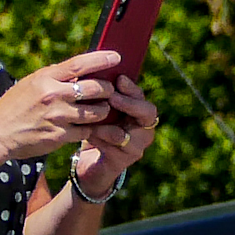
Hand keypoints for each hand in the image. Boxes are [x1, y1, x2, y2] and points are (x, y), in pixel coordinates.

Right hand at [0, 49, 126, 179]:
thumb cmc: (15, 107)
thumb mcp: (31, 85)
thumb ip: (54, 78)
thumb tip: (80, 71)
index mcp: (45, 78)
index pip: (79, 64)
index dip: (100, 59)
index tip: (116, 57)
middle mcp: (53, 95)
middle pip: (95, 88)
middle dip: (107, 90)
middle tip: (109, 92)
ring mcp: (58, 116)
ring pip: (97, 111)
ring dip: (103, 111)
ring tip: (100, 110)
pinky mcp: (61, 135)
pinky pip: (88, 130)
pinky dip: (91, 128)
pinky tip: (87, 126)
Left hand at [63, 79, 156, 201]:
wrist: (90, 164)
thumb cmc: (95, 130)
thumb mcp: (98, 110)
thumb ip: (100, 94)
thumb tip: (91, 69)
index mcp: (138, 113)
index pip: (141, 96)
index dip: (132, 88)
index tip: (119, 79)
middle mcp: (143, 129)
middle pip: (148, 113)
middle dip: (130, 103)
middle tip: (112, 97)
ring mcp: (136, 146)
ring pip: (127, 133)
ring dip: (108, 123)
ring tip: (93, 116)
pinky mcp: (124, 161)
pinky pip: (113, 147)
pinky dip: (98, 138)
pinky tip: (86, 132)